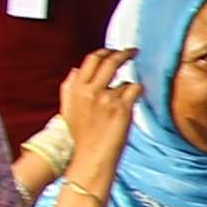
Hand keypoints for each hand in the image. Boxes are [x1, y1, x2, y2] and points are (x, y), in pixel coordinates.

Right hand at [56, 46, 138, 172]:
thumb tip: (76, 69)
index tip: (113, 51)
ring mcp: (106, 98)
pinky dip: (138, 92)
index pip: (91, 60)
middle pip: (109, 61)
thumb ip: (70, 86)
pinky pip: (135, 89)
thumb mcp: (68, 108)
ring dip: (129, 86)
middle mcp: (90, 90)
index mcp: (75, 88)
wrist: (92, 156)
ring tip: (129, 96)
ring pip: (125, 79)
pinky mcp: (121, 108)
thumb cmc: (81, 135)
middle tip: (133, 52)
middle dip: (124, 54)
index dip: (105, 51)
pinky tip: (135, 100)